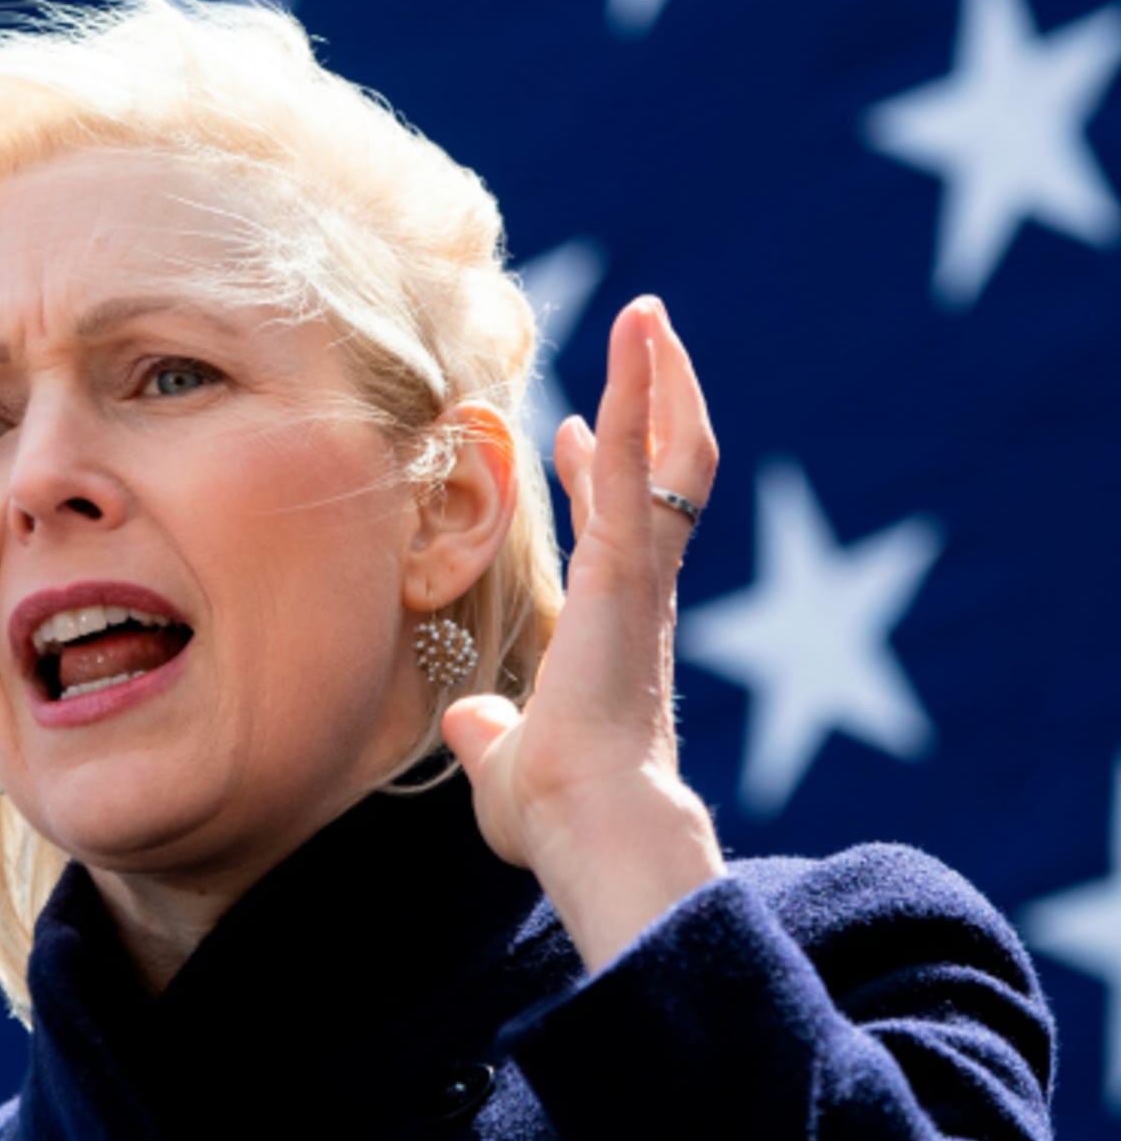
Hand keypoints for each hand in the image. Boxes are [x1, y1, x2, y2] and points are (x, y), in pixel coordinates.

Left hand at [441, 296, 725, 969]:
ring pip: (674, 455)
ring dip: (660, 379)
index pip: (618, 531)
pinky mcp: (631, 565)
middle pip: (666, 477)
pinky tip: (639, 335)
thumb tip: (468, 727)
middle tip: (643, 343)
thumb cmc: (556, 815)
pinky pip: (643, 459)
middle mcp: (641, 593)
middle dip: (653, 407)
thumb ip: (490, 737)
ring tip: (649, 313)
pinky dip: (643, 393)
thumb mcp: (505, 763)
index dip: (602, 476)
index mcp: (615, 629)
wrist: (592, 827)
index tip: (577, 430)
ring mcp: (643, 575)